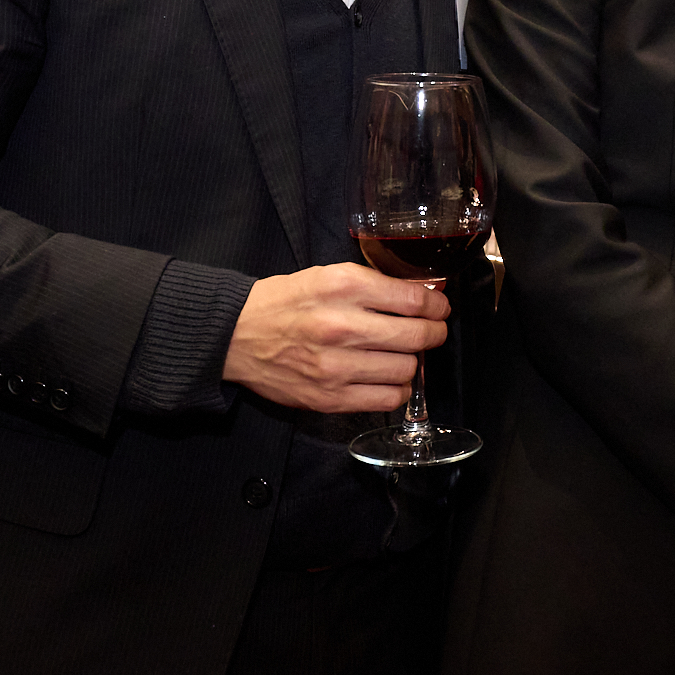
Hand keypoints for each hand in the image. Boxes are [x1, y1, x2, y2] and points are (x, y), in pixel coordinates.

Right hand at [220, 263, 447, 412]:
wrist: (236, 336)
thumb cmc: (285, 302)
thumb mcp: (328, 275)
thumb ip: (374, 284)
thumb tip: (423, 293)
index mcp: (343, 287)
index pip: (414, 300)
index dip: (436, 305)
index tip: (438, 308)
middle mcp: (342, 325)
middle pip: (417, 336)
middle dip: (434, 333)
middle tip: (432, 331)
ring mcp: (336, 366)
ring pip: (406, 369)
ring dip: (412, 361)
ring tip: (403, 354)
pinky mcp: (330, 398)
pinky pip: (387, 399)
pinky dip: (397, 389)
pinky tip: (389, 377)